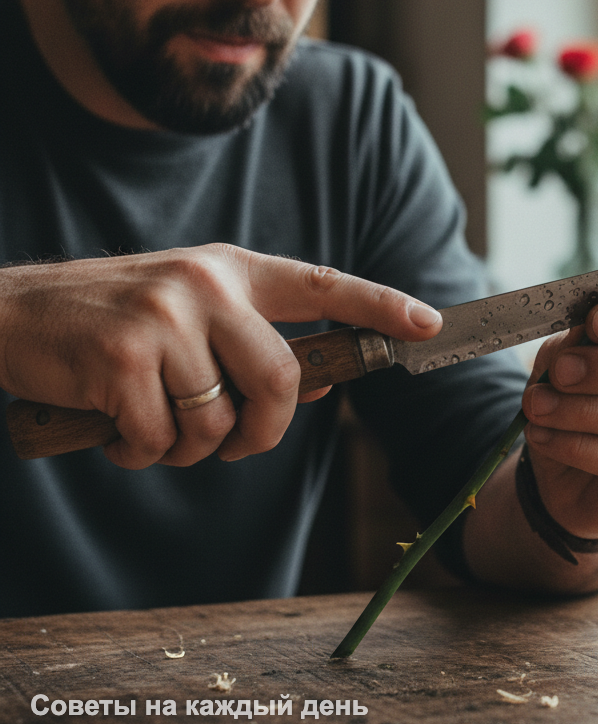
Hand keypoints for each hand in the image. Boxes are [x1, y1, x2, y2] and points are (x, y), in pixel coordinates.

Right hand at [0, 244, 440, 468]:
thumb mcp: (192, 312)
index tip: (429, 325)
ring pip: (220, 420)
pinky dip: (142, 454)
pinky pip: (159, 440)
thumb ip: (253, 342)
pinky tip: (117, 430)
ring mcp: (165, 317)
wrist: (12, 311)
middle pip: (283, 380)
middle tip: (237, 443)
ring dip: (191, 448)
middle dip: (267, 432)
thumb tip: (319, 391)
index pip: (324, 285)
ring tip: (156, 427)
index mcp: (233, 269)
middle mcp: (206, 284)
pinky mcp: (122, 357)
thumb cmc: (115, 319)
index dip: (381, 306)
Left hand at [521, 292, 597, 538]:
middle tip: (561, 372)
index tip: (595, 322)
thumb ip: (580, 342)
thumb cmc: (586, 400)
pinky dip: (580, 447)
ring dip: (585, 410)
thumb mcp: (573, 358)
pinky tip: (545, 437)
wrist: (575, 475)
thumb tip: (580, 335)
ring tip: (539, 406)